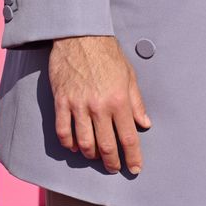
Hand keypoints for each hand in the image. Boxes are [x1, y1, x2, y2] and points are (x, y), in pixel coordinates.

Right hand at [49, 35, 150, 173]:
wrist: (81, 36)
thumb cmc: (108, 54)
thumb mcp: (129, 75)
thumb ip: (137, 102)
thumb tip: (144, 124)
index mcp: (119, 100)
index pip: (128, 137)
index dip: (132, 157)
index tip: (135, 169)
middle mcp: (99, 106)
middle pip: (106, 146)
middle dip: (112, 162)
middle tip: (114, 169)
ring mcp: (78, 105)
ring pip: (84, 144)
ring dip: (91, 155)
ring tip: (96, 157)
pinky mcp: (62, 102)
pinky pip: (63, 132)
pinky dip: (69, 144)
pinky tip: (75, 146)